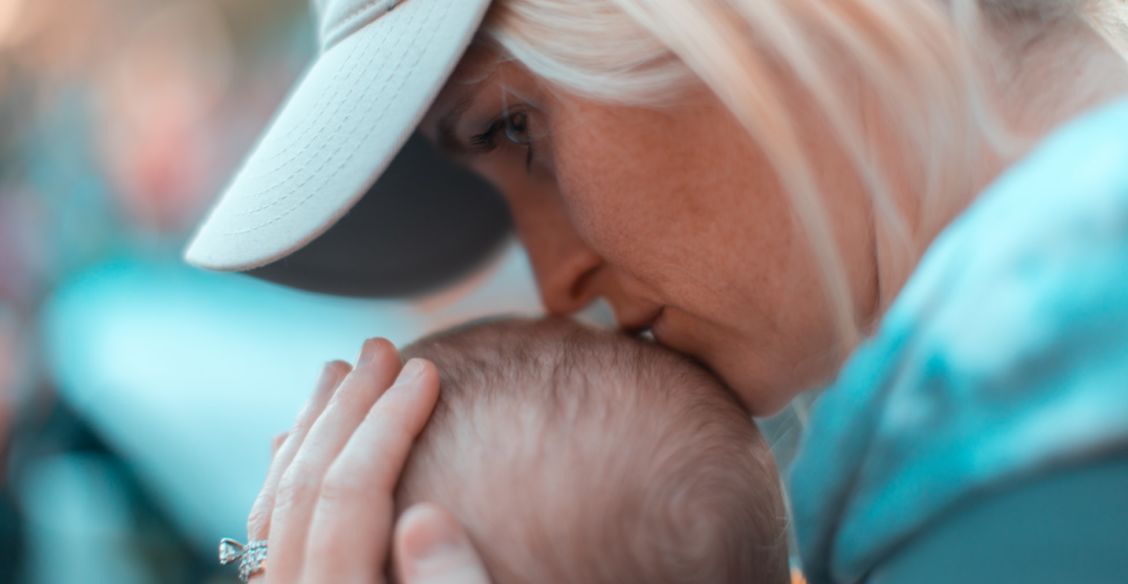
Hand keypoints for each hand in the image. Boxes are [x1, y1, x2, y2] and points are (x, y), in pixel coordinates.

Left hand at [244, 339, 491, 582]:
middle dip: (346, 407)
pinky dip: (285, 471)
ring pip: (276, 501)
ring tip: (339, 372)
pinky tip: (297, 440)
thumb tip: (426, 519)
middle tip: (380, 349)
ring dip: (311, 428)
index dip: (389, 422)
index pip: (352, 492)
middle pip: (305, 486)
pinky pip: (265, 529)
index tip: (425, 370)